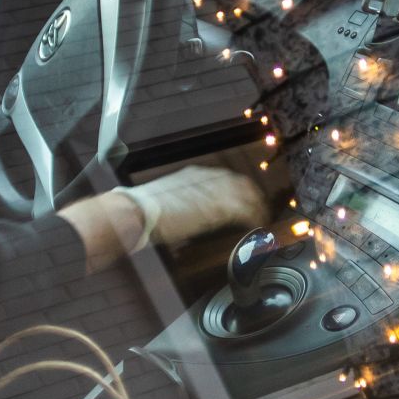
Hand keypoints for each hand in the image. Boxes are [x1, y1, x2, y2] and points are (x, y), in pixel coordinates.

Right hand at [122, 166, 266, 249]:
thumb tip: (187, 213)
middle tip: (260, 210)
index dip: (238, 190)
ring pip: (246, 194)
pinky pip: (243, 210)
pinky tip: (256, 224)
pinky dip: (252, 217)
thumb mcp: (167, 198)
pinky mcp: (216, 207)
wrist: (136, 211)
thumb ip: (183, 201)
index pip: (225, 178)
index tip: (244, 199)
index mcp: (194, 174)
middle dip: (252, 196)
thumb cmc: (144, 210)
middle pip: (240, 183)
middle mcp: (206, 178)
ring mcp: (212, 191)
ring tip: (261, 218)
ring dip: (256, 207)